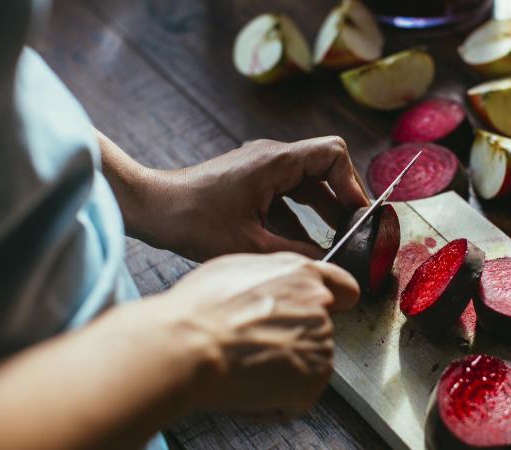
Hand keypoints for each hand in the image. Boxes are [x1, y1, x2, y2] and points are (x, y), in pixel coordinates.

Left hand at [104, 134, 369, 261]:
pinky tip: (306, 244)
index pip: (333, 154)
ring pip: (308, 183)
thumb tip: (328, 263)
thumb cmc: (193, 220)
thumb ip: (296, 252)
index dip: (352, 183)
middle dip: (343, 199)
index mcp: (276, 161)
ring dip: (324, 209)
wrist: (152, 208)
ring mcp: (261, 168)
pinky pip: (289, 194)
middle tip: (355, 230)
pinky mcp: (252, 182)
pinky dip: (302, 216)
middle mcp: (272, 157)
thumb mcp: (250, 244)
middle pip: (325, 168)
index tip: (358, 214)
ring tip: (338, 239)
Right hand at [150, 252, 358, 418]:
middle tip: (254, 346)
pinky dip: (273, 401)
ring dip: (281, 372)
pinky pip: (295, 398)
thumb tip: (271, 291)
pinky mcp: (315, 378)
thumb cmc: (201, 309)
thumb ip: (270, 279)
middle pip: (317, 330)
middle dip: (291, 341)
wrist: (190, 344)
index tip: (335, 310)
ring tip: (244, 365)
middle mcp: (319, 305)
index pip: (343, 288)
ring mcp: (321, 342)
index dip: (337, 301)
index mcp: (301, 274)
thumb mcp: (237, 269)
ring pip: (305, 364)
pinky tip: (246, 386)